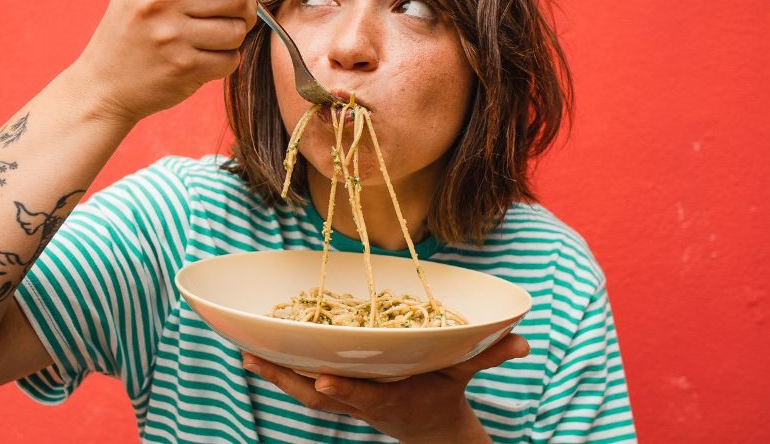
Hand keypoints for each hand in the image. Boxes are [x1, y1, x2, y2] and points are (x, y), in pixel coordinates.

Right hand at [70, 0, 257, 125]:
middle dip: (244, 2)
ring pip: (238, 29)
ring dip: (235, 32)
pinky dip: (226, 59)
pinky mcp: (184, 69)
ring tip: (214, 33)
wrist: (103, 84)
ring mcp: (172, 38)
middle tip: (232, 9)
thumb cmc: (132, 26)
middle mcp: (159, 2)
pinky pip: (231, 59)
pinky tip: (204, 55)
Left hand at [242, 332, 529, 442]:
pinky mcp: (337, 395)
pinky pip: (302, 386)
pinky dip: (280, 372)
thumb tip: (523, 342)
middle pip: (320, 397)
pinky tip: (255, 353)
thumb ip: (489, 355)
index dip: (344, 391)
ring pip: (304, 393)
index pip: (365, 396)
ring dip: (275, 375)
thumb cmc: (444, 391)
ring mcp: (347, 401)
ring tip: (245, 354)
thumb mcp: (466, 373)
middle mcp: (363, 401)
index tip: (323, 382)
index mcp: (391, 397)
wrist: (430, 427)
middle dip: (288, 380)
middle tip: (256, 359)